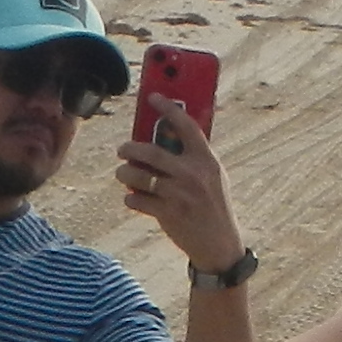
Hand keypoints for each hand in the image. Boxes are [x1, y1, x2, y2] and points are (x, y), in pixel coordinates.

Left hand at [117, 108, 248, 273]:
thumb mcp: (213, 176)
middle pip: (150, 151)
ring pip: (137, 175)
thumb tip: (164, 134)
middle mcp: (192, 175)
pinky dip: (130, 198)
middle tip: (122, 149)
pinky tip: (133, 198)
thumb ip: (193, 156)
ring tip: (123, 174)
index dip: (169, 107)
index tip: (153, 97)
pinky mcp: (166, 214)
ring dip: (124, 173)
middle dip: (129, 148)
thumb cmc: (213, 205)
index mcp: (206, 161)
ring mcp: (178, 195)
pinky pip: (136, 200)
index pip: (186, 126)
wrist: (219, 244)